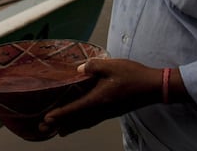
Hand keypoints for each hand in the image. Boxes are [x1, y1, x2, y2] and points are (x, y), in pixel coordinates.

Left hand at [38, 58, 163, 136]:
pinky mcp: (112, 111)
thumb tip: (79, 69)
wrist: (152, 87)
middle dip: (61, 124)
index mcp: (99, 99)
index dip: (60, 114)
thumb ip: (94, 66)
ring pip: (85, 122)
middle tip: (44, 128)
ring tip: (59, 131)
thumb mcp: (112, 65)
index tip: (47, 119)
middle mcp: (101, 110)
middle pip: (77, 120)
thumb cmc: (132, 75)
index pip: (75, 109)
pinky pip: (92, 120)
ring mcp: (107, 113)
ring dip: (71, 126)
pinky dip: (82, 123)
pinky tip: (81, 122)